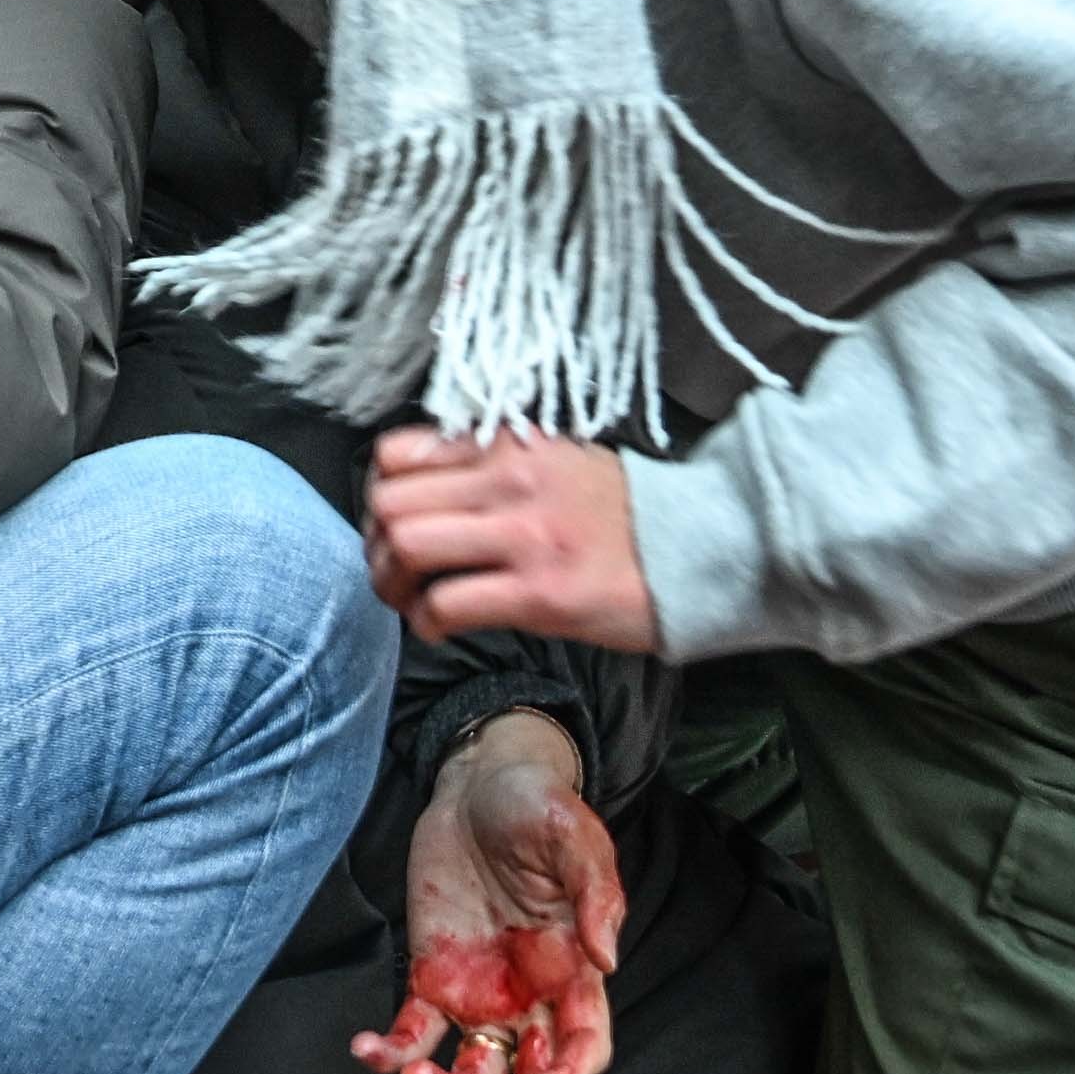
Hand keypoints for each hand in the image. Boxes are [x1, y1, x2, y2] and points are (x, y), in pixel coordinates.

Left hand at [352, 711, 625, 1073]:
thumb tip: (606, 959)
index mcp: (574, 970)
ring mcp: (480, 990)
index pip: (583, 1049)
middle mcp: (531, 994)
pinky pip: (414, 1031)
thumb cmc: (537, 804)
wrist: (477, 779)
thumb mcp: (576, 837)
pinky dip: (391, 1052)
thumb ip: (597, 895)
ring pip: (475, 1070)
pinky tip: (368, 1051)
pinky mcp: (432, 976)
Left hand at [366, 426, 659, 650]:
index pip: (397, 453)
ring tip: (411, 600)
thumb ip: (491, 463)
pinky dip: (427, 623)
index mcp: (506, 446)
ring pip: (407, 547)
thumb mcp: (555, 460)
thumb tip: (421, 483)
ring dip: (393, 584)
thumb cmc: (621, 512)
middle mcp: (509, 483)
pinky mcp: (539, 595)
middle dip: (376, 544)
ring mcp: (524, 538)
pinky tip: (441, 627)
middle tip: (395, 570)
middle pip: (390, 503)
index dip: (380, 493)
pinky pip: (447, 606)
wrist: (698, 548)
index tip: (394, 521)